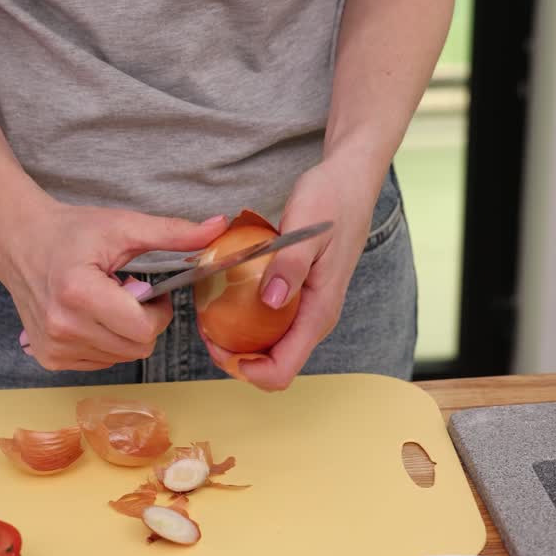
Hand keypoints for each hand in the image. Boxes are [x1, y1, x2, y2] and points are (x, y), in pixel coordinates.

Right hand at [0, 186, 227, 370]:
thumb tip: (221, 226)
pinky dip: (106, 343)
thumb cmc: (71, 232)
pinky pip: (101, 363)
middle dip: (145, 323)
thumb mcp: (123, 226)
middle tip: (129, 293)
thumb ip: (173, 232)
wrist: (19, 241)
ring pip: (122, 358)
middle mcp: (62, 327)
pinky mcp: (49, 359)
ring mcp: (54, 347)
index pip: (144, 329)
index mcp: (79, 293)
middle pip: (138, 348)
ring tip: (108, 303)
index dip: (158, 311)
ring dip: (125, 334)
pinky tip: (91, 317)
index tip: (148, 289)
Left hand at [202, 160, 377, 389]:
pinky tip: (226, 299)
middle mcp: (315, 319)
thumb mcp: (307, 226)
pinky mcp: (300, 298)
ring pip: (271, 348)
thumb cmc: (331, 200)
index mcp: (319, 312)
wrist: (349, 183)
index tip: (219, 347)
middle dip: (236, 359)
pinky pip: (272, 325)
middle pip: (274, 365)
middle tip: (206, 331)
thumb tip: (271, 301)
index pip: (284, 369)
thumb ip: (290, 264)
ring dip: (239, 343)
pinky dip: (246, 322)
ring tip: (210, 317)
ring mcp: (308, 310)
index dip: (249, 372)